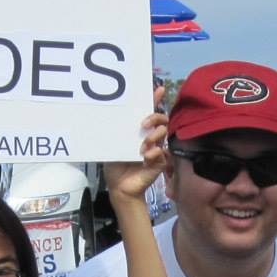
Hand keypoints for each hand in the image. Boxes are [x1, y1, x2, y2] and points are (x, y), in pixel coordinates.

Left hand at [105, 86, 168, 202]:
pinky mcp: (160, 162)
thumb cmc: (115, 166)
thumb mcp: (112, 145)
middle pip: (161, 119)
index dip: (154, 99)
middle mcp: (149, 137)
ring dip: (154, 136)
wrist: (119, 187)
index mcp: (138, 132)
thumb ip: (116, 132)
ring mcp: (156, 149)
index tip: (158, 89)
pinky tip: (145, 157)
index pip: (148, 113)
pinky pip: (162, 152)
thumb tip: (112, 115)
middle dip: (154, 117)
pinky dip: (154, 152)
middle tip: (143, 124)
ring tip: (143, 145)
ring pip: (163, 133)